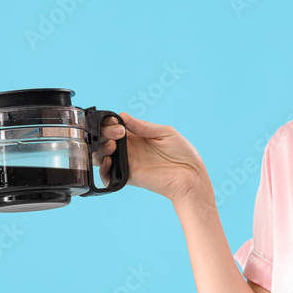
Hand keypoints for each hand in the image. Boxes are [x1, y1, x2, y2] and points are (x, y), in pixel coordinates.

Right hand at [91, 111, 208, 203]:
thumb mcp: (166, 133)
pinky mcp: (128, 177)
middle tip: (117, 133)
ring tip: (112, 145)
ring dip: (100, 149)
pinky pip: (107, 175)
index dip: (110, 123)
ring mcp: (128, 163)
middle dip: (104, 133)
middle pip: (105, 139)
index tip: (116, 122)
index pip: (115, 127)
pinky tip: (109, 160)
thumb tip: (123, 116)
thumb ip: (144, 126)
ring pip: (101, 156)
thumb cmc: (183, 154)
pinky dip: (102, 169)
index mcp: (137, 136)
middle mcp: (130, 149)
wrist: (191, 176)